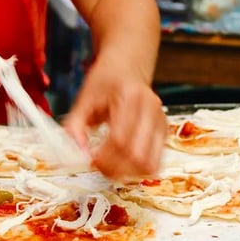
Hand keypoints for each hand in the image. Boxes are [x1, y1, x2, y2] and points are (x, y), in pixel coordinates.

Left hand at [63, 60, 165, 181]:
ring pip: (149, 163)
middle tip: (98, 168)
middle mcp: (150, 108)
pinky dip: (139, 170)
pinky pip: (156, 162)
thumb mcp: (83, 99)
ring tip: (111, 168)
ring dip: (128, 173)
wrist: (126, 67)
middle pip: (136, 154)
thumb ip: (74, 127)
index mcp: (130, 96)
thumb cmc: (105, 82)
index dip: (103, 158)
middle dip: (114, 169)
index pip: (119, 139)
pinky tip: (124, 165)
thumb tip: (75, 156)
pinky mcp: (164, 131)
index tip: (89, 162)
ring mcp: (161, 121)